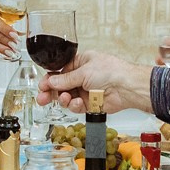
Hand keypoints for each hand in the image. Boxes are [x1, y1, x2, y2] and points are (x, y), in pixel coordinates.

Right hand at [36, 50, 152, 114]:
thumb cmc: (112, 71)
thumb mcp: (83, 71)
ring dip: (63, 99)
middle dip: (51, 92)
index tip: (42, 86)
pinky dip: (74, 105)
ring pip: (67, 97)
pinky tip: (76, 102)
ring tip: (65, 98)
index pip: (60, 72)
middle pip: (61, 86)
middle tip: (42, 98)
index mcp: (81, 63)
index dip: (50, 79)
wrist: (127, 87)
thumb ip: (65, 79)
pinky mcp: (90, 103)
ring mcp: (86, 90)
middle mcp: (83, 76)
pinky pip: (76, 106)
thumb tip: (51, 81)